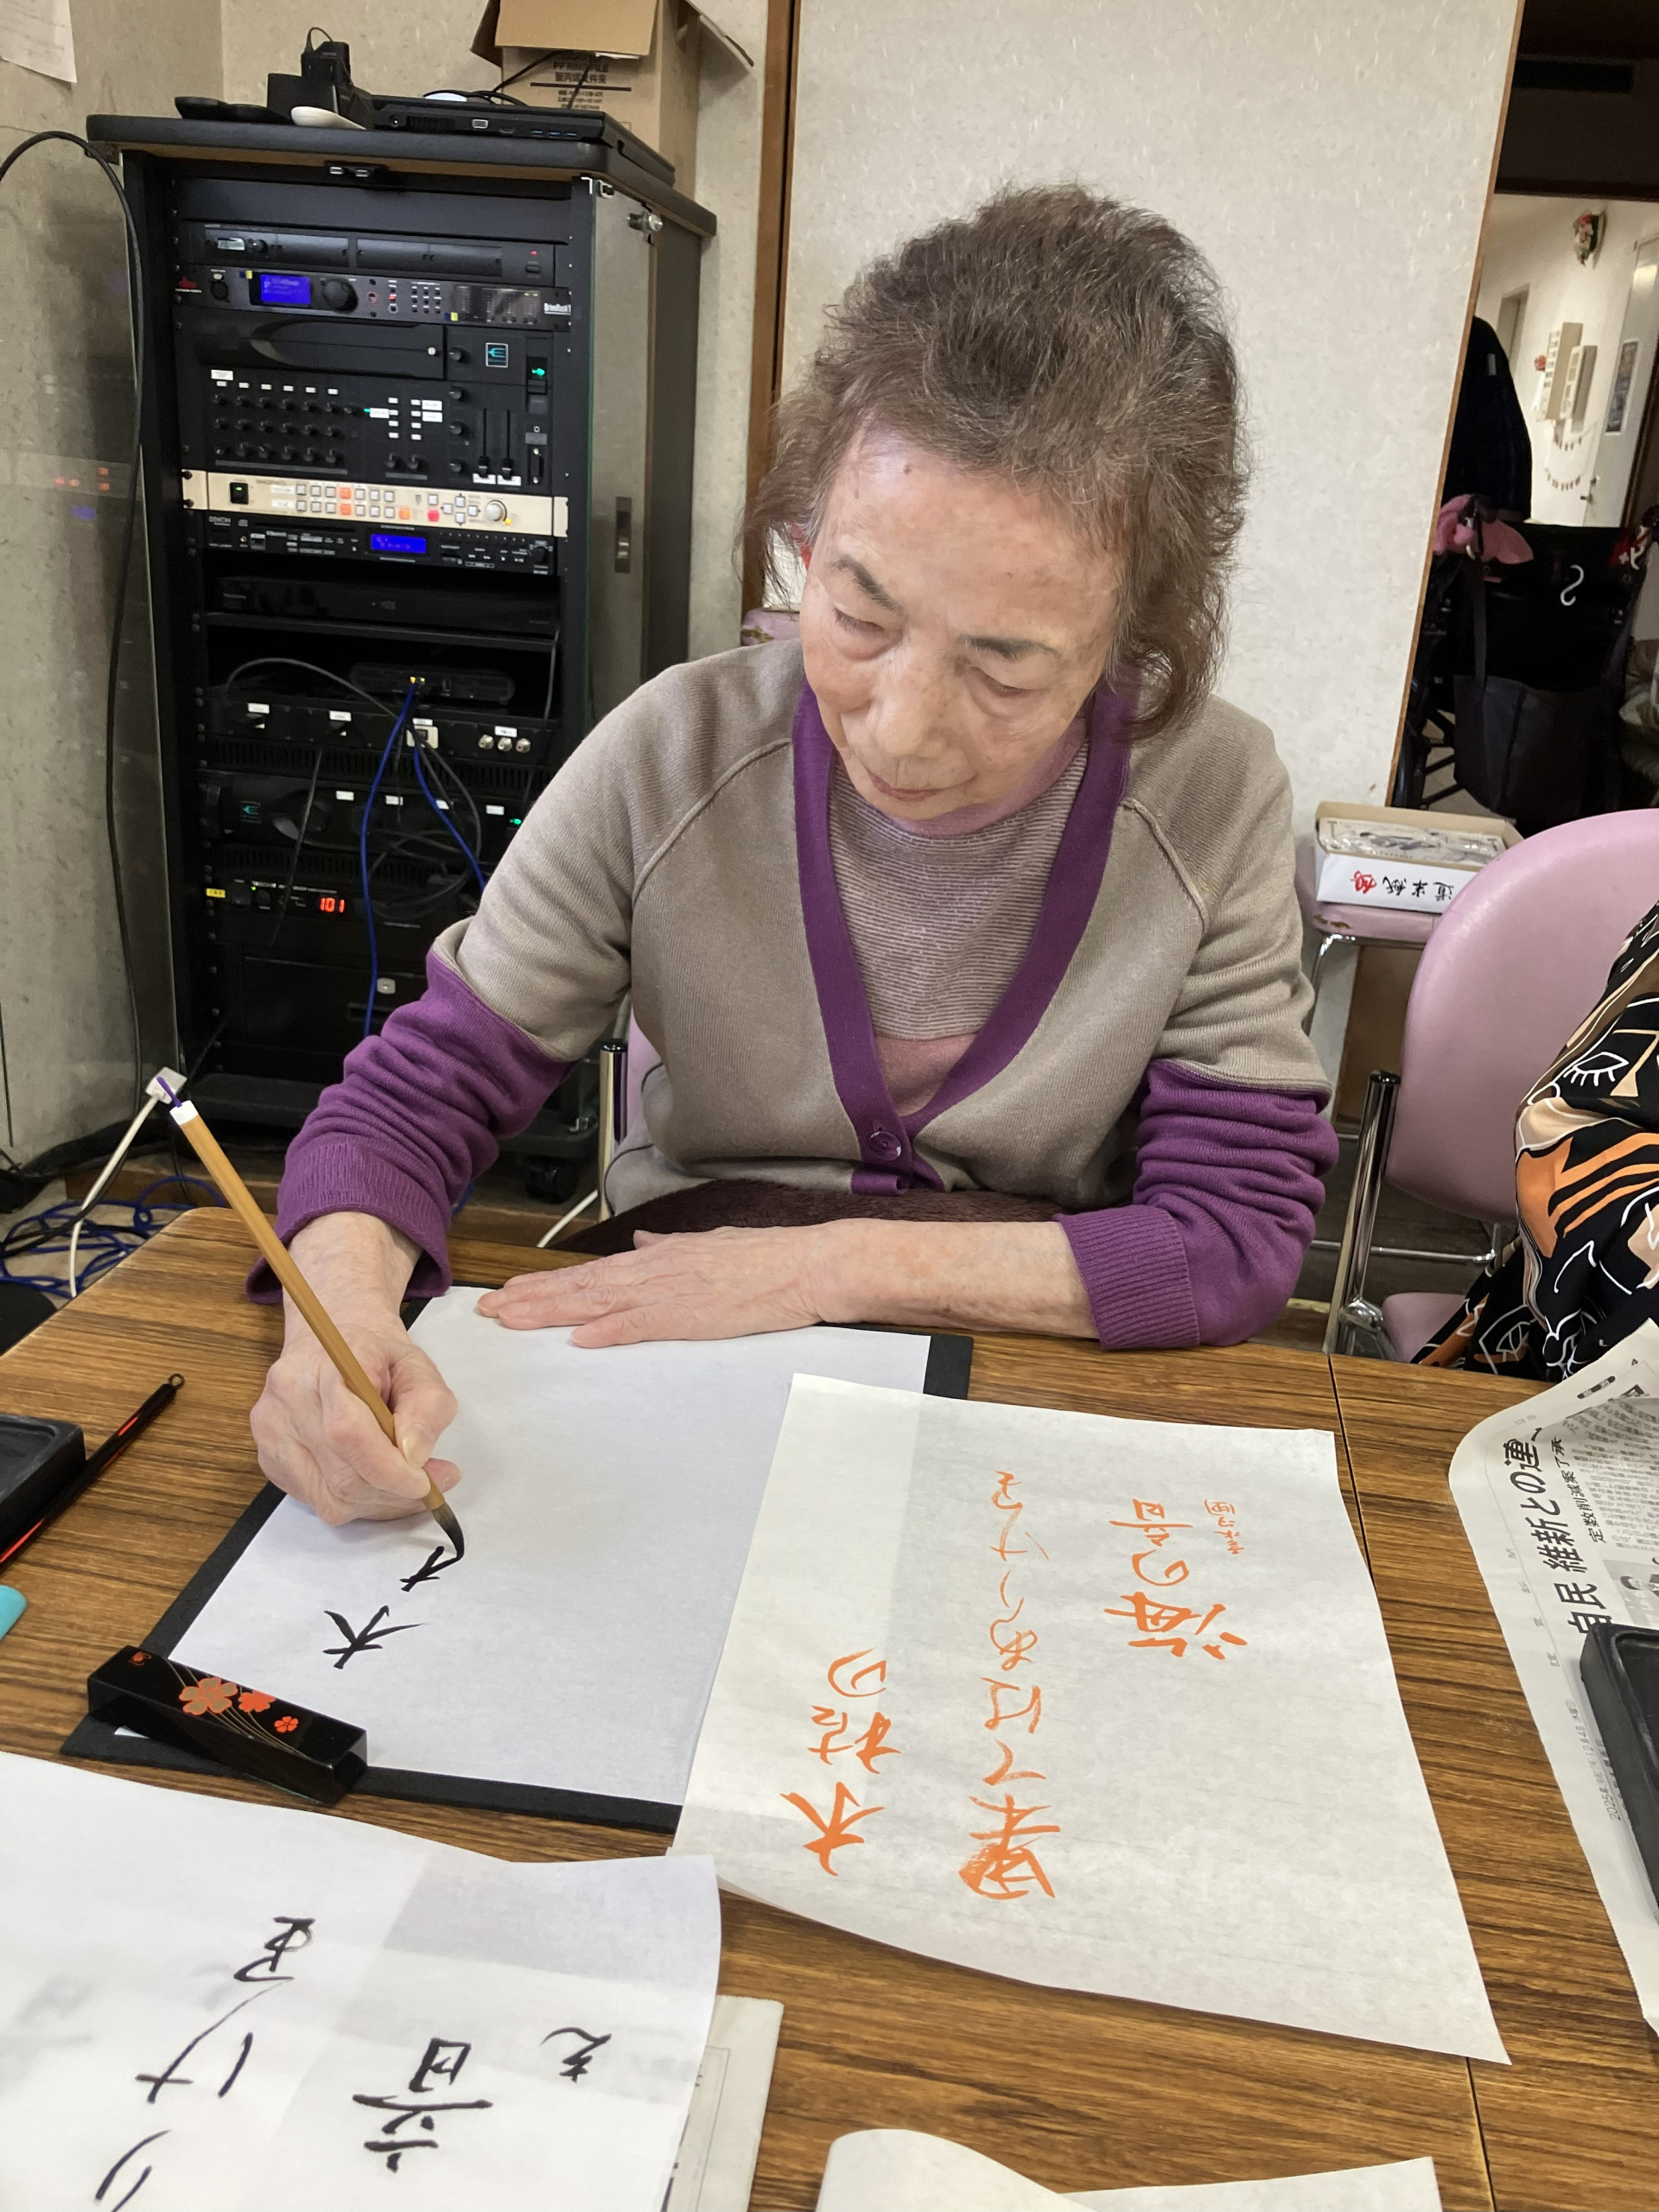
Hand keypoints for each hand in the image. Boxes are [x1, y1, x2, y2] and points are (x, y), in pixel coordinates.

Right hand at [250, 1214, 460, 1525]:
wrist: (330, 1342)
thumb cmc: (376, 1355)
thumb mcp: (417, 1366)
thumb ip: (427, 1407)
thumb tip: (414, 1456)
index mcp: (323, 1367)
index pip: (347, 1432)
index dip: (388, 1469)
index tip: (424, 1482)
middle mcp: (285, 1401)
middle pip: (339, 1476)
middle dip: (391, 1491)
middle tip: (429, 1484)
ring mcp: (270, 1434)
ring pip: (328, 1498)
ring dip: (374, 1501)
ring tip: (402, 1481)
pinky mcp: (268, 1459)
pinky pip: (315, 1500)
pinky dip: (352, 1499)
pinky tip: (369, 1476)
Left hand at [474, 1226, 841, 1346]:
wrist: (809, 1264)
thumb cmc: (766, 1258)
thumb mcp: (710, 1243)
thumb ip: (671, 1248)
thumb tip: (642, 1245)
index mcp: (659, 1258)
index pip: (590, 1272)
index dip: (546, 1282)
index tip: (510, 1291)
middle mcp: (655, 1271)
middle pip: (581, 1287)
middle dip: (531, 1299)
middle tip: (488, 1309)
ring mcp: (672, 1292)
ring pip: (599, 1303)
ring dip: (553, 1312)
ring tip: (513, 1319)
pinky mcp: (694, 1315)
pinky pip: (643, 1325)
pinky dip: (610, 1331)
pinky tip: (580, 1338)